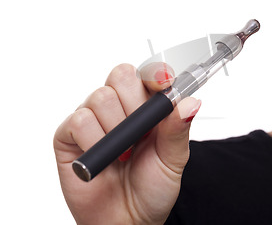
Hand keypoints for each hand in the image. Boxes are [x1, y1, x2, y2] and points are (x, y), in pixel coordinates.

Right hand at [54, 63, 200, 224]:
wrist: (128, 221)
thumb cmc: (152, 189)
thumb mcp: (174, 160)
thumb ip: (178, 129)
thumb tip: (190, 102)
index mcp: (147, 107)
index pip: (147, 74)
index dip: (155, 75)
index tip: (164, 84)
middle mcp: (119, 108)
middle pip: (121, 76)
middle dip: (135, 104)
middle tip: (141, 133)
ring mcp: (93, 119)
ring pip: (101, 97)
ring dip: (116, 128)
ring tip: (124, 153)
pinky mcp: (68, 135)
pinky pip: (79, 120)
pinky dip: (94, 141)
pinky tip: (105, 158)